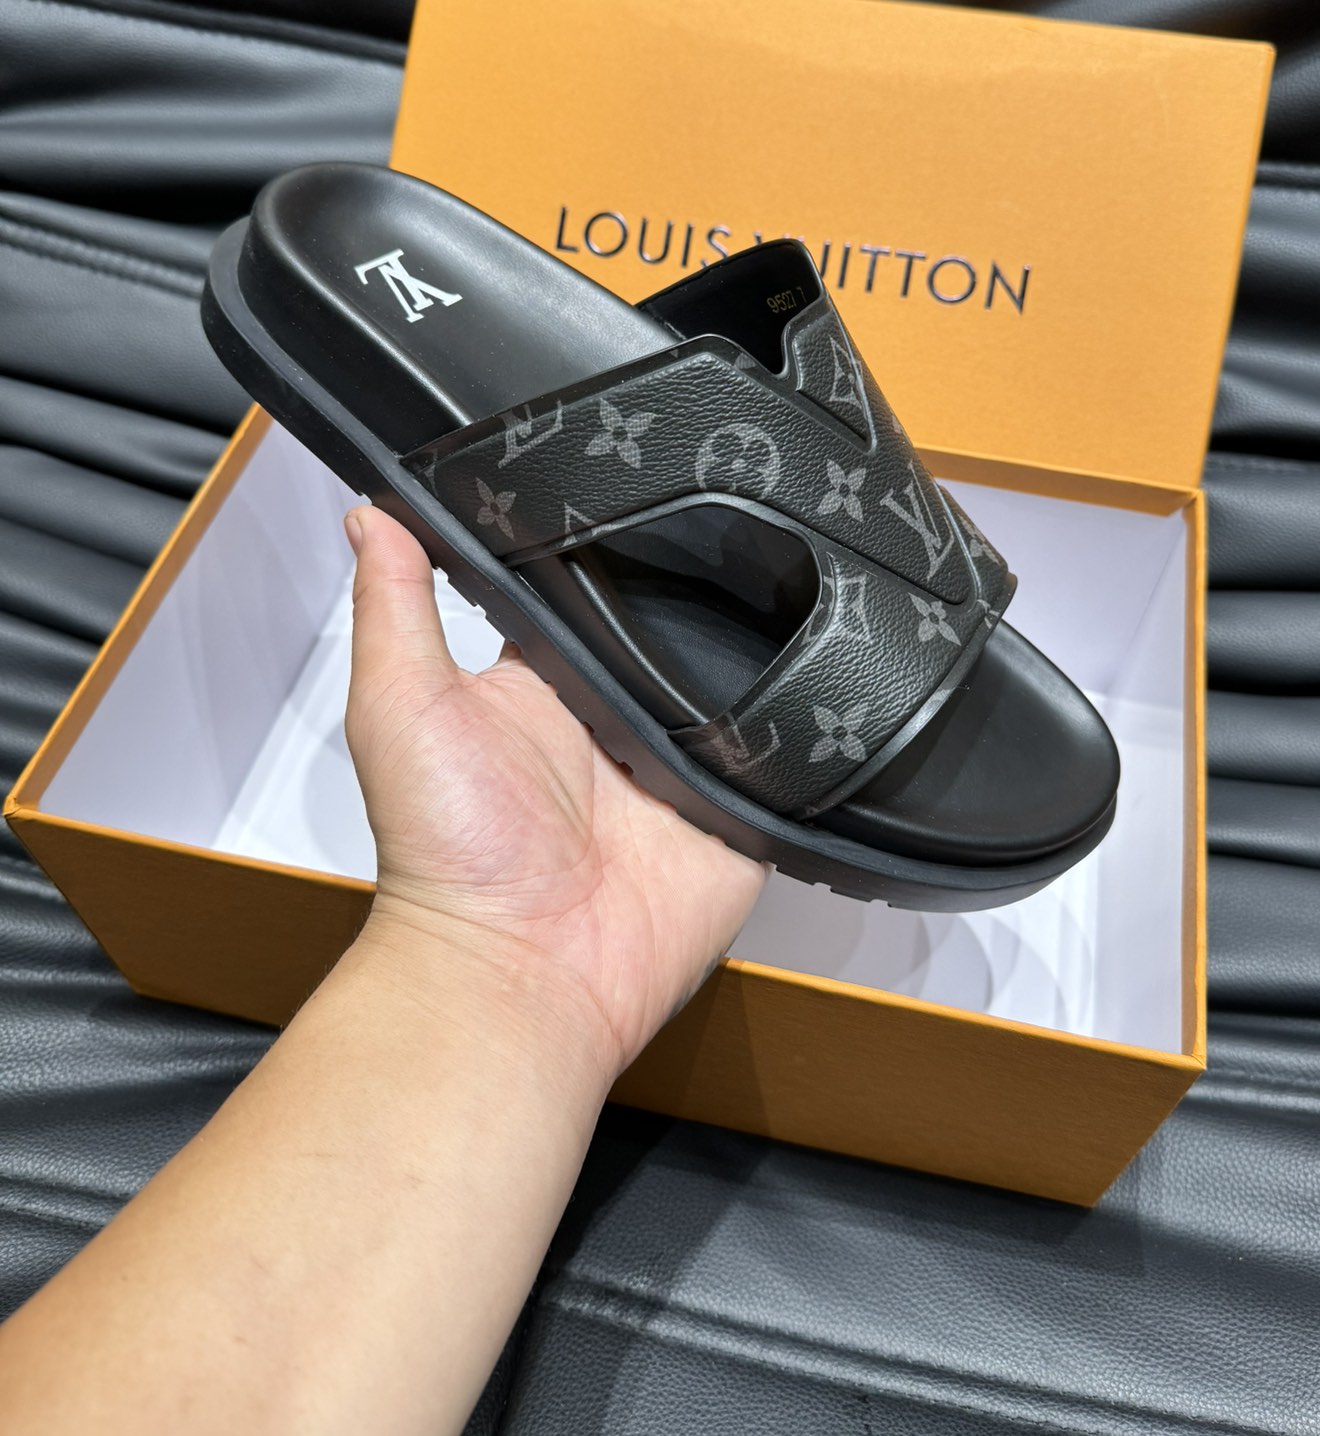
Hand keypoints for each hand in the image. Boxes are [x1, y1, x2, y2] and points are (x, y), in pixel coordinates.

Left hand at [343, 505, 767, 1083]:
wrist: (524, 972)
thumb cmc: (447, 851)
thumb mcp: (402, 706)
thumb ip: (397, 608)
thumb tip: (371, 511)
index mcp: (547, 680)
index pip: (593, 589)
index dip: (615, 538)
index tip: (645, 464)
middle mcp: (620, 714)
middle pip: (681, 626)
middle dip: (708, 584)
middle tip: (746, 509)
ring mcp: (686, 763)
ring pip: (745, 678)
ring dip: (763, 645)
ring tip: (803, 576)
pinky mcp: (743, 810)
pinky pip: (790, 752)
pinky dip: (807, 720)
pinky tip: (831, 669)